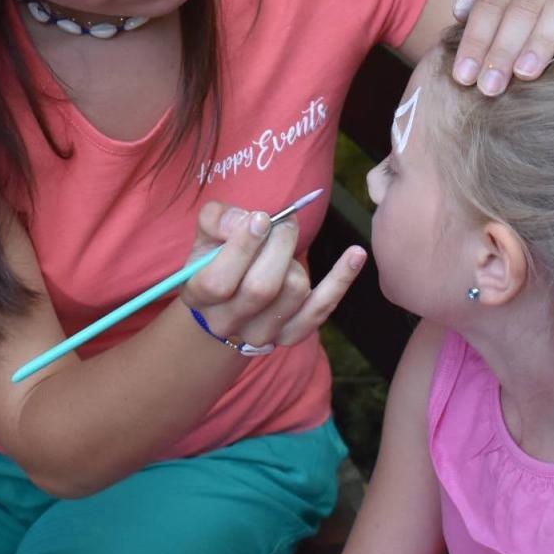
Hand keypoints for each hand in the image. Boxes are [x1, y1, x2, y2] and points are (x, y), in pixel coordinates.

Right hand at [181, 202, 365, 350]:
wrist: (228, 297)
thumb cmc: (218, 255)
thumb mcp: (208, 233)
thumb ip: (217, 219)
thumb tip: (245, 220)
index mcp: (198, 296)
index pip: (218, 282)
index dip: (242, 248)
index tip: (261, 219)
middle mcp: (226, 322)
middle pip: (261, 289)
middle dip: (279, 246)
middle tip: (283, 224)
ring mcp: (260, 334)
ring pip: (293, 292)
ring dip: (296, 260)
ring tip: (286, 245)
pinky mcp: (291, 335)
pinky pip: (321, 308)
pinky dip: (340, 280)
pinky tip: (355, 254)